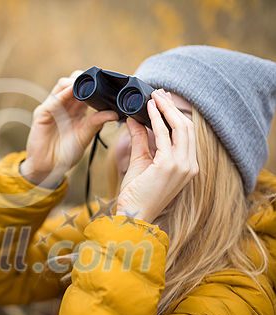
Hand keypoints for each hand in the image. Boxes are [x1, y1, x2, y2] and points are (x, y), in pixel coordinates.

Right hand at [20, 71, 117, 187]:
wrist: (48, 169)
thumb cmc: (65, 154)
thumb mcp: (84, 138)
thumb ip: (96, 124)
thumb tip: (114, 114)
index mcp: (76, 110)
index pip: (84, 89)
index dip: (94, 84)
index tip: (107, 84)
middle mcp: (64, 105)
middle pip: (72, 82)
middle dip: (84, 78)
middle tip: (98, 80)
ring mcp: (52, 108)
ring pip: (62, 86)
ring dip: (74, 82)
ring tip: (87, 83)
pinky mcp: (42, 114)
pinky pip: (53, 100)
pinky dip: (63, 94)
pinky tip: (73, 91)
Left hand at [116, 89, 198, 222]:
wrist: (134, 214)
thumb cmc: (137, 192)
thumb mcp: (140, 161)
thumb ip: (140, 139)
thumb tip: (133, 119)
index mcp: (187, 166)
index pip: (187, 134)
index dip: (176, 114)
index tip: (164, 100)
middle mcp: (190, 165)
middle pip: (187, 127)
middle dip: (172, 107)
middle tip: (158, 93)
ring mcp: (182, 166)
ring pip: (180, 128)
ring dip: (166, 109)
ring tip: (154, 96)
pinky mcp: (170, 166)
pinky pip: (164, 135)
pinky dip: (156, 120)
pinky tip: (149, 109)